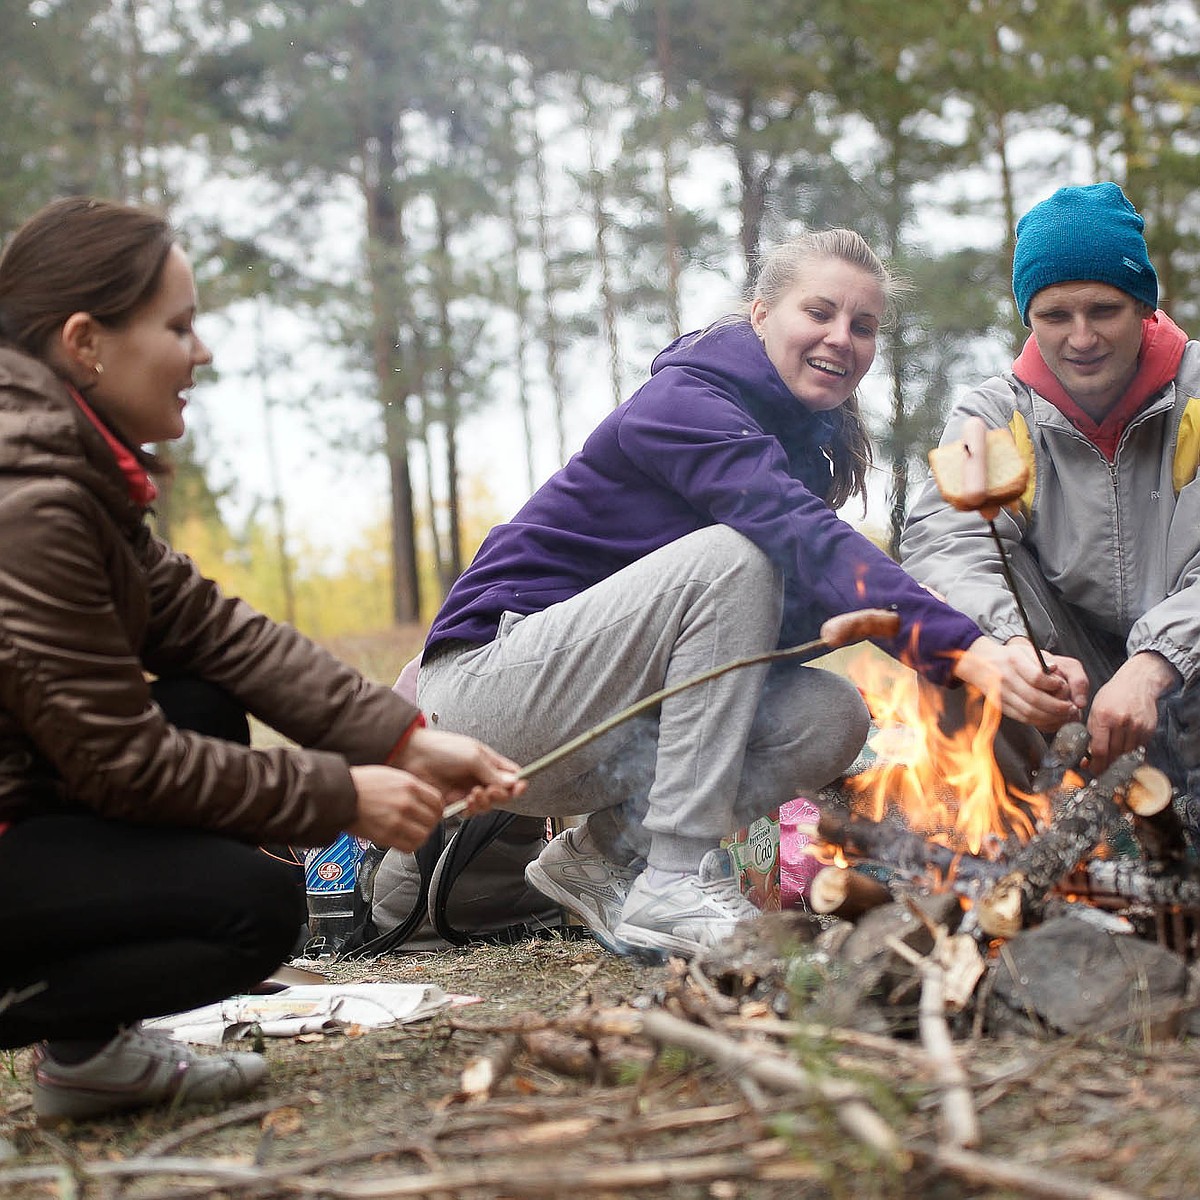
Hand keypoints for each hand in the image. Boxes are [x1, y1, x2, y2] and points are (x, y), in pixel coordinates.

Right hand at [345, 764, 444, 850]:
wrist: (339, 794)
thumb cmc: (360, 784)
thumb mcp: (391, 775)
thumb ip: (409, 787)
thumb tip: (423, 799)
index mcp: (409, 785)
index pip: (437, 802)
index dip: (437, 810)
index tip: (434, 813)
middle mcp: (406, 803)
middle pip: (433, 819)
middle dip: (430, 823)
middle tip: (423, 824)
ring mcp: (397, 820)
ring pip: (424, 835)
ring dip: (421, 836)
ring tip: (413, 833)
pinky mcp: (386, 836)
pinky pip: (409, 846)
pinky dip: (410, 845)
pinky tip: (404, 840)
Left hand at [390, 726, 525, 819]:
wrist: (413, 756)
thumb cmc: (442, 748)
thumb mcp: (473, 756)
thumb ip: (493, 773)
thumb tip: (513, 784)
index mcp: (489, 762)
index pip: (511, 776)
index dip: (518, 784)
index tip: (520, 788)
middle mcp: (480, 777)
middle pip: (502, 794)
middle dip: (499, 796)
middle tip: (490, 791)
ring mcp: (468, 789)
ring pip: (487, 805)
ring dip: (485, 803)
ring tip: (475, 794)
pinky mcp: (454, 802)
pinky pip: (470, 812)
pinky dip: (471, 810)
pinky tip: (466, 802)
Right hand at [952, 637, 1088, 731]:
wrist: (978, 663)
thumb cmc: (1006, 656)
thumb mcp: (1024, 650)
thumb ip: (1041, 659)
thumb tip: (1054, 669)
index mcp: (1013, 661)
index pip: (1037, 677)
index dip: (1053, 685)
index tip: (1063, 685)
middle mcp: (1006, 678)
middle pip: (1035, 698)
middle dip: (1057, 706)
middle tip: (1071, 708)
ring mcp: (1001, 694)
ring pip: (1029, 711)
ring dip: (1050, 717)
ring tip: (1063, 715)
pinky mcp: (1000, 705)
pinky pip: (1021, 717)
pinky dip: (1038, 721)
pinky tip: (1049, 718)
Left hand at [1086, 652, 1179, 772]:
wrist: (1138, 683)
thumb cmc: (1113, 695)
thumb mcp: (1095, 710)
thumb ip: (1091, 732)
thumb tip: (1088, 756)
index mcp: (1103, 716)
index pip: (1099, 749)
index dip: (1095, 764)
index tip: (1091, 770)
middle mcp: (1121, 722)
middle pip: (1113, 754)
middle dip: (1105, 765)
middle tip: (1099, 769)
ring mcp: (1137, 726)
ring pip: (1126, 754)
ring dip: (1117, 761)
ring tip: (1110, 761)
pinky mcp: (1148, 730)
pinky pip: (1138, 749)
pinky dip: (1130, 753)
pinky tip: (1123, 751)